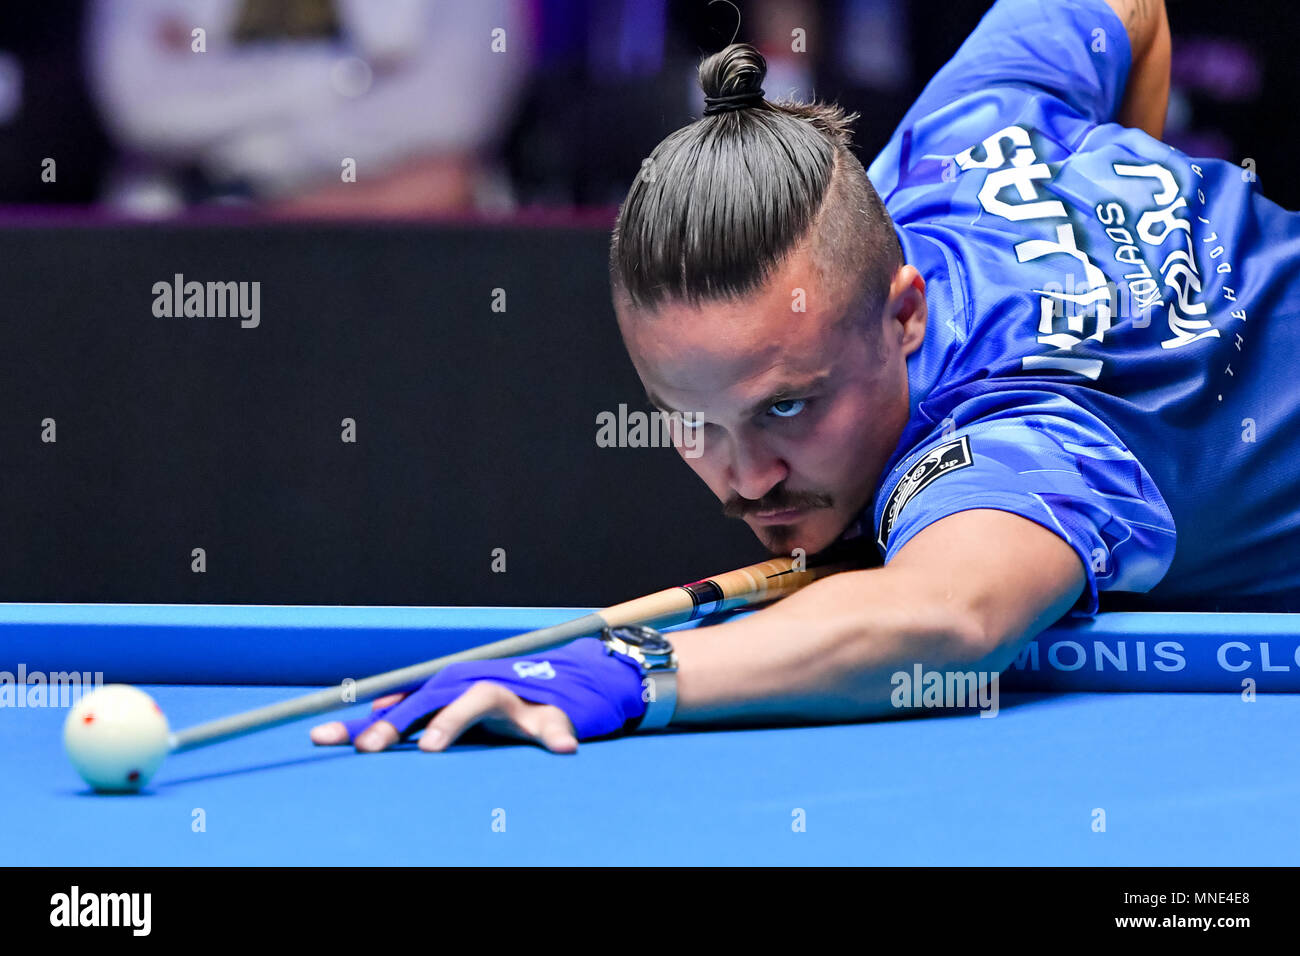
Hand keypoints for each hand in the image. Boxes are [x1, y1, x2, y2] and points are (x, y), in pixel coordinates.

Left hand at [309, 638, 646, 753]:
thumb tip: (367, 717)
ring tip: (429, 747)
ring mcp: (511, 701)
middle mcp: (473, 688)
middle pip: (427, 699)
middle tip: (367, 749)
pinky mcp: (550, 715)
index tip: (320, 738)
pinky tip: (561, 748)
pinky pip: (553, 725)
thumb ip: (417, 718)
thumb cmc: (501, 708)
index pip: (396, 705)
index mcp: (447, 692)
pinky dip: (556, 735)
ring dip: (452, 721)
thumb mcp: (455, 714)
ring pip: (479, 701)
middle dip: (395, 723)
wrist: (569, 687)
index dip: (361, 723)